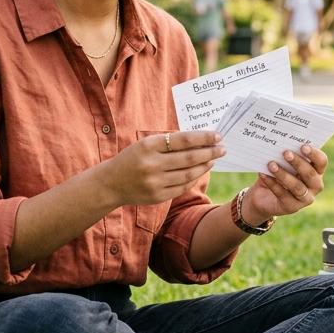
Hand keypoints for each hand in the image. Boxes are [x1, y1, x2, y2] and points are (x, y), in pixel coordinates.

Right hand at [102, 130, 223, 205]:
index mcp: (148, 146)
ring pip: (188, 174)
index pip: (182, 140)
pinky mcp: (157, 196)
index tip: (217, 135)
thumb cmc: (132, 158)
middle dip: (209, 152)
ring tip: (214, 159)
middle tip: (222, 148)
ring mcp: (155, 183)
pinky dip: (194, 178)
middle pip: (189, 158)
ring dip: (205, 166)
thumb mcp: (145, 144)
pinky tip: (201, 171)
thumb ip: (168, 142)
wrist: (111, 183)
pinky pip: (182, 187)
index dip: (203, 138)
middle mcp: (152, 165)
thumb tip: (199, 139)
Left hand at [240, 144, 327, 224]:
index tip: (303, 146)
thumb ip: (285, 155)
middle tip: (285, 152)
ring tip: (271, 164)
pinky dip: (272, 183)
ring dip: (283, 175)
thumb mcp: (282, 162)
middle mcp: (315, 186)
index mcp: (316, 171)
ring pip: (297, 187)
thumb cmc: (278, 172)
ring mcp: (305, 198)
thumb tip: (280, 143)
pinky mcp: (292, 207)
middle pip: (310, 174)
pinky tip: (263, 174)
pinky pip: (282, 194)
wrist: (263, 196)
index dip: (314, 154)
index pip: (321, 162)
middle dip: (298, 163)